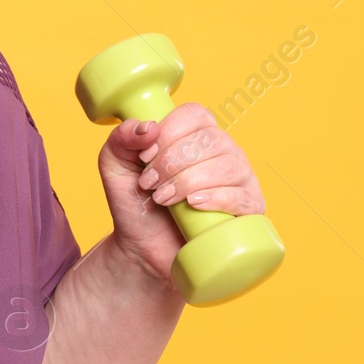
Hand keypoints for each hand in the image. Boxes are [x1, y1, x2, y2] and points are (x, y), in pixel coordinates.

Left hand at [98, 102, 265, 288]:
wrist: (142, 249)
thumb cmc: (135, 203)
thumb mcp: (115, 166)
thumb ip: (121, 138)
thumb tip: (148, 126)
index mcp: (196, 133)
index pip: (195, 115)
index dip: (168, 133)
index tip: (145, 156)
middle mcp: (223, 151)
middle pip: (210, 139)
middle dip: (172, 163)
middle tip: (149, 184)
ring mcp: (240, 179)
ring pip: (227, 166)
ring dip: (189, 182)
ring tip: (163, 199)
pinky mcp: (248, 209)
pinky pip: (242, 196)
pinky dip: (215, 198)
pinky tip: (193, 205)